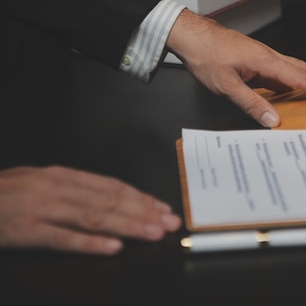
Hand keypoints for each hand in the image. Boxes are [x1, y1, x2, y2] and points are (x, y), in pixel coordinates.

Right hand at [0, 165, 181, 254]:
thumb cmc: (4, 194)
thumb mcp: (40, 183)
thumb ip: (73, 190)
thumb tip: (110, 198)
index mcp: (63, 176)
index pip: (112, 186)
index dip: (141, 197)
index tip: (164, 208)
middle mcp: (58, 188)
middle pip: (109, 201)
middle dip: (144, 212)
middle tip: (170, 223)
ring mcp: (42, 208)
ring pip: (94, 216)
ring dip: (128, 225)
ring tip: (153, 233)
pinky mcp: (26, 230)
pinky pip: (62, 238)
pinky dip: (90, 243)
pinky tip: (113, 247)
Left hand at [166, 10, 305, 126]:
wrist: (192, 35)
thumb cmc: (207, 55)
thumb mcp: (226, 85)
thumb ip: (251, 103)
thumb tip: (273, 120)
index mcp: (266, 61)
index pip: (300, 78)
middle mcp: (269, 57)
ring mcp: (264, 58)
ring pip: (297, 68)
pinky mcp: (258, 61)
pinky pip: (285, 70)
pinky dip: (299, 77)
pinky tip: (298, 85)